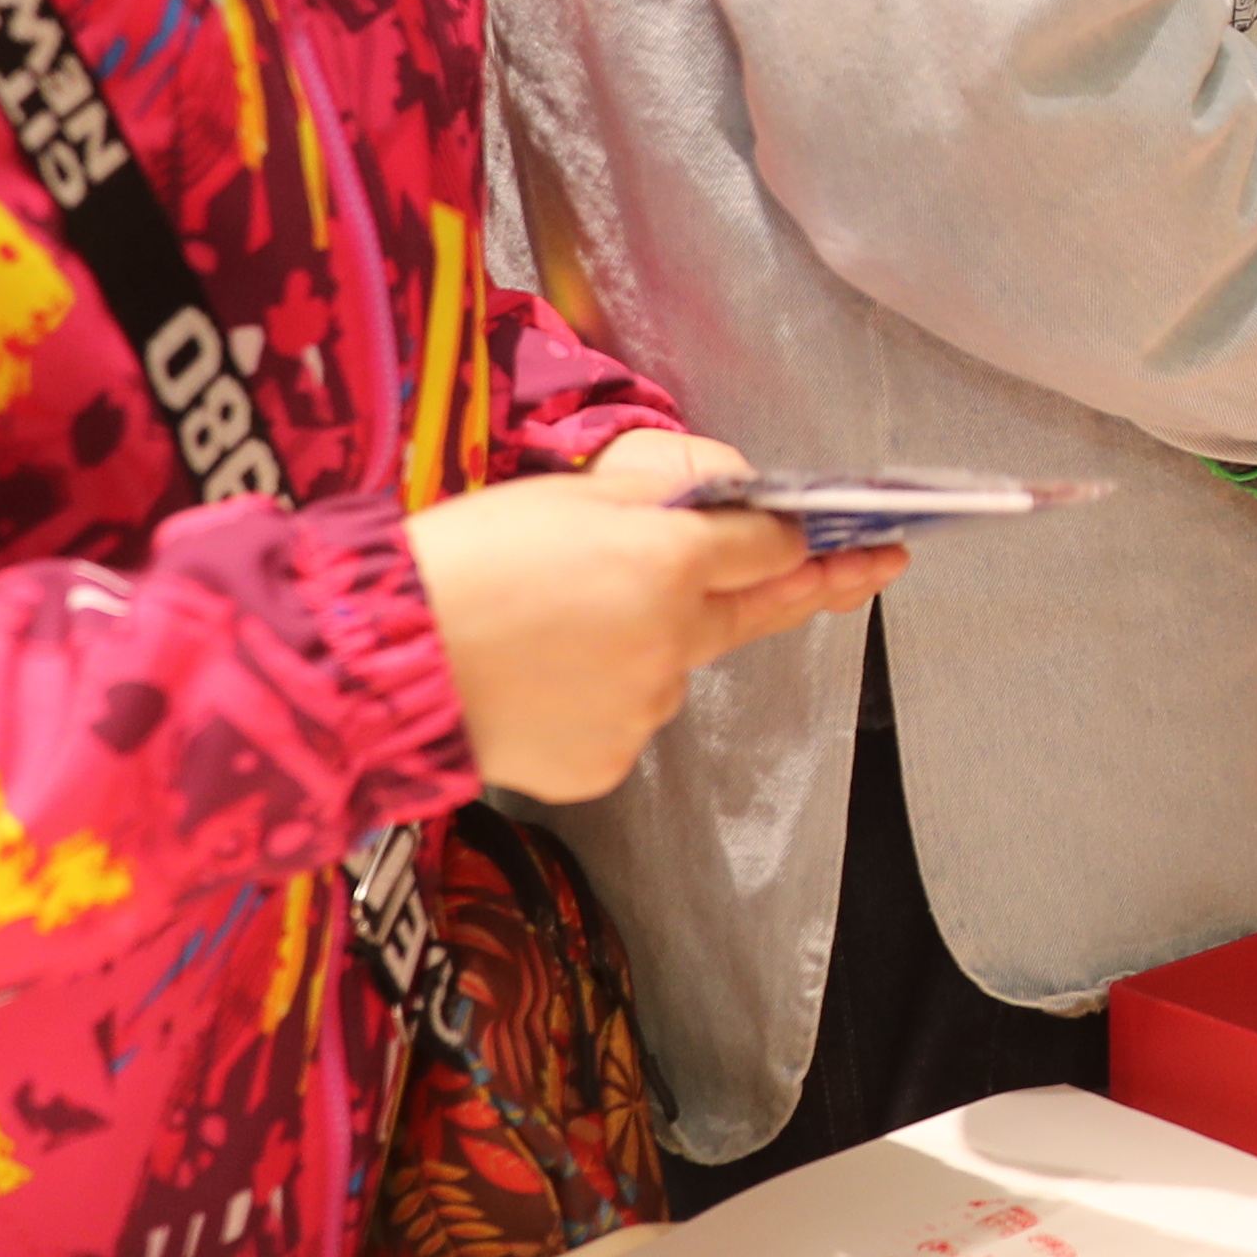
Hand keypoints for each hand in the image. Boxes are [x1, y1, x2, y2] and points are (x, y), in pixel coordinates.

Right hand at [406, 435, 900, 804]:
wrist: (383, 664)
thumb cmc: (461, 559)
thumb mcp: (564, 493)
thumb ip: (657, 493)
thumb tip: (727, 497)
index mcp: (668, 560)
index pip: (767, 546)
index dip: (809, 538)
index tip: (871, 543)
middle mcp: (674, 639)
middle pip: (747, 612)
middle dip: (810, 588)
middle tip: (874, 568)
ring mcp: (643, 709)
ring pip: (668, 666)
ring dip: (642, 645)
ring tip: (544, 630)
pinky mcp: (605, 763)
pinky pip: (620, 720)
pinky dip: (595, 700)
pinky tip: (533, 682)